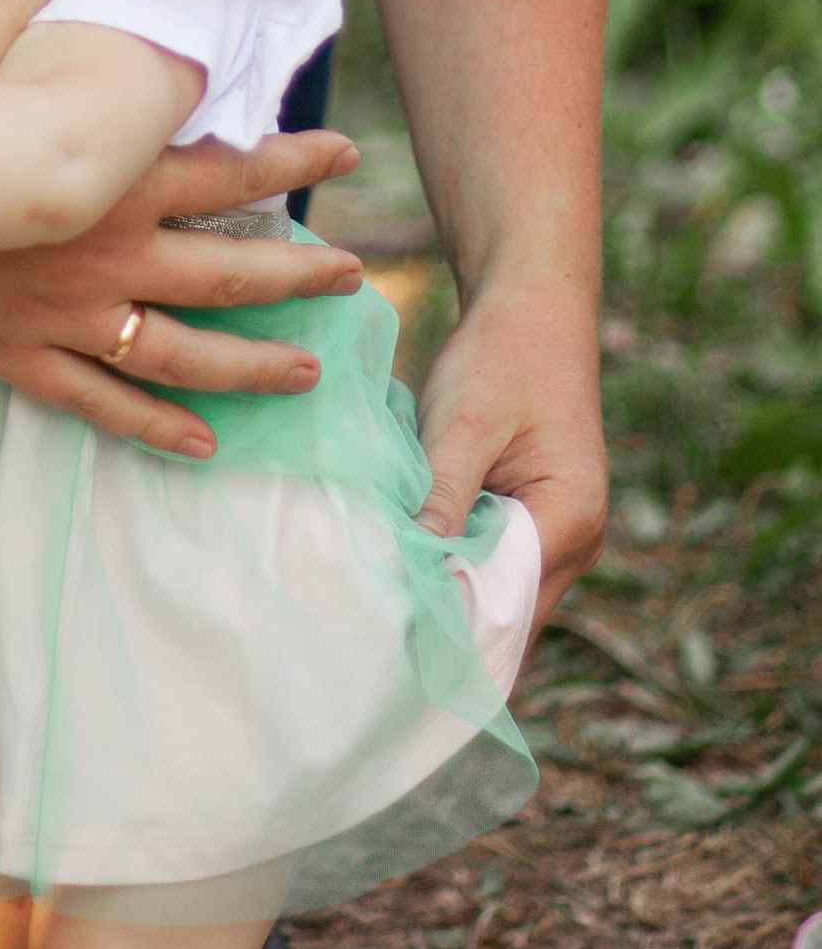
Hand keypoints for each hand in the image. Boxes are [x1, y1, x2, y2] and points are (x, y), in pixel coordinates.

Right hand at [0, 128, 364, 456]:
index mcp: (106, 169)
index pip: (229, 170)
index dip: (294, 162)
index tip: (343, 156)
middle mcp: (98, 249)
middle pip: (226, 274)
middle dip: (299, 275)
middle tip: (351, 277)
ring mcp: (57, 311)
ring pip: (178, 354)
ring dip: (251, 365)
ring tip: (306, 368)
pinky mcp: (10, 353)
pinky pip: (98, 399)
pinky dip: (153, 425)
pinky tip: (201, 444)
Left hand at [412, 282, 605, 622]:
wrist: (529, 312)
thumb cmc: (501, 359)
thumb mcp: (464, 422)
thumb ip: (445, 492)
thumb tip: (415, 566)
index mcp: (568, 520)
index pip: (506, 602)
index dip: (450, 619)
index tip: (389, 635)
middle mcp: (573, 540)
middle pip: (505, 608)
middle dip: (446, 617)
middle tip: (374, 630)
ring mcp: (556, 532)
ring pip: (496, 585)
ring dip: (447, 588)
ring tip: (381, 602)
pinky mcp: (529, 516)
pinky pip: (490, 556)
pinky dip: (453, 559)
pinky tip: (404, 558)